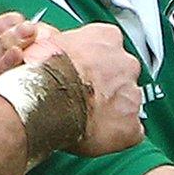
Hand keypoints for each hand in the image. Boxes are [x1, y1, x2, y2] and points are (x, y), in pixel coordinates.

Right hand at [24, 23, 144, 155]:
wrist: (43, 101)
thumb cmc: (42, 73)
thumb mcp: (45, 43)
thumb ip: (59, 42)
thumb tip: (49, 40)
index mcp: (107, 38)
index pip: (110, 44)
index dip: (95, 61)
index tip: (84, 69)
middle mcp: (125, 63)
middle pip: (123, 73)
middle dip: (108, 85)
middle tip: (85, 96)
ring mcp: (132, 94)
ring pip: (128, 102)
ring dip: (113, 110)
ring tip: (87, 118)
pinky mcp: (130, 124)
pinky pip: (131, 132)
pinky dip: (118, 135)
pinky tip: (99, 136)